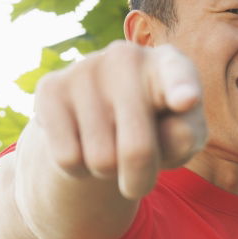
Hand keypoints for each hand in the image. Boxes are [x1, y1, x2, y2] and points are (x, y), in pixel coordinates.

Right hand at [34, 41, 206, 198]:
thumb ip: (187, 136)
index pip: (178, 76)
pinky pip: (68, 159)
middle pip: (137, 150)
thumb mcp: (183, 136)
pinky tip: (84, 144)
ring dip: (108, 172)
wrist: (105, 120)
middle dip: (140, 180)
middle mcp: (126, 57)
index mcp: (169, 65)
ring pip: (100, 161)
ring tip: (112, 147)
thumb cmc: (159, 128)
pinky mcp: (50, 89)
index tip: (187, 100)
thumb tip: (173, 133)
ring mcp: (85, 69)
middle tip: (140, 178)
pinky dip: (79, 169)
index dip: (182, 89)